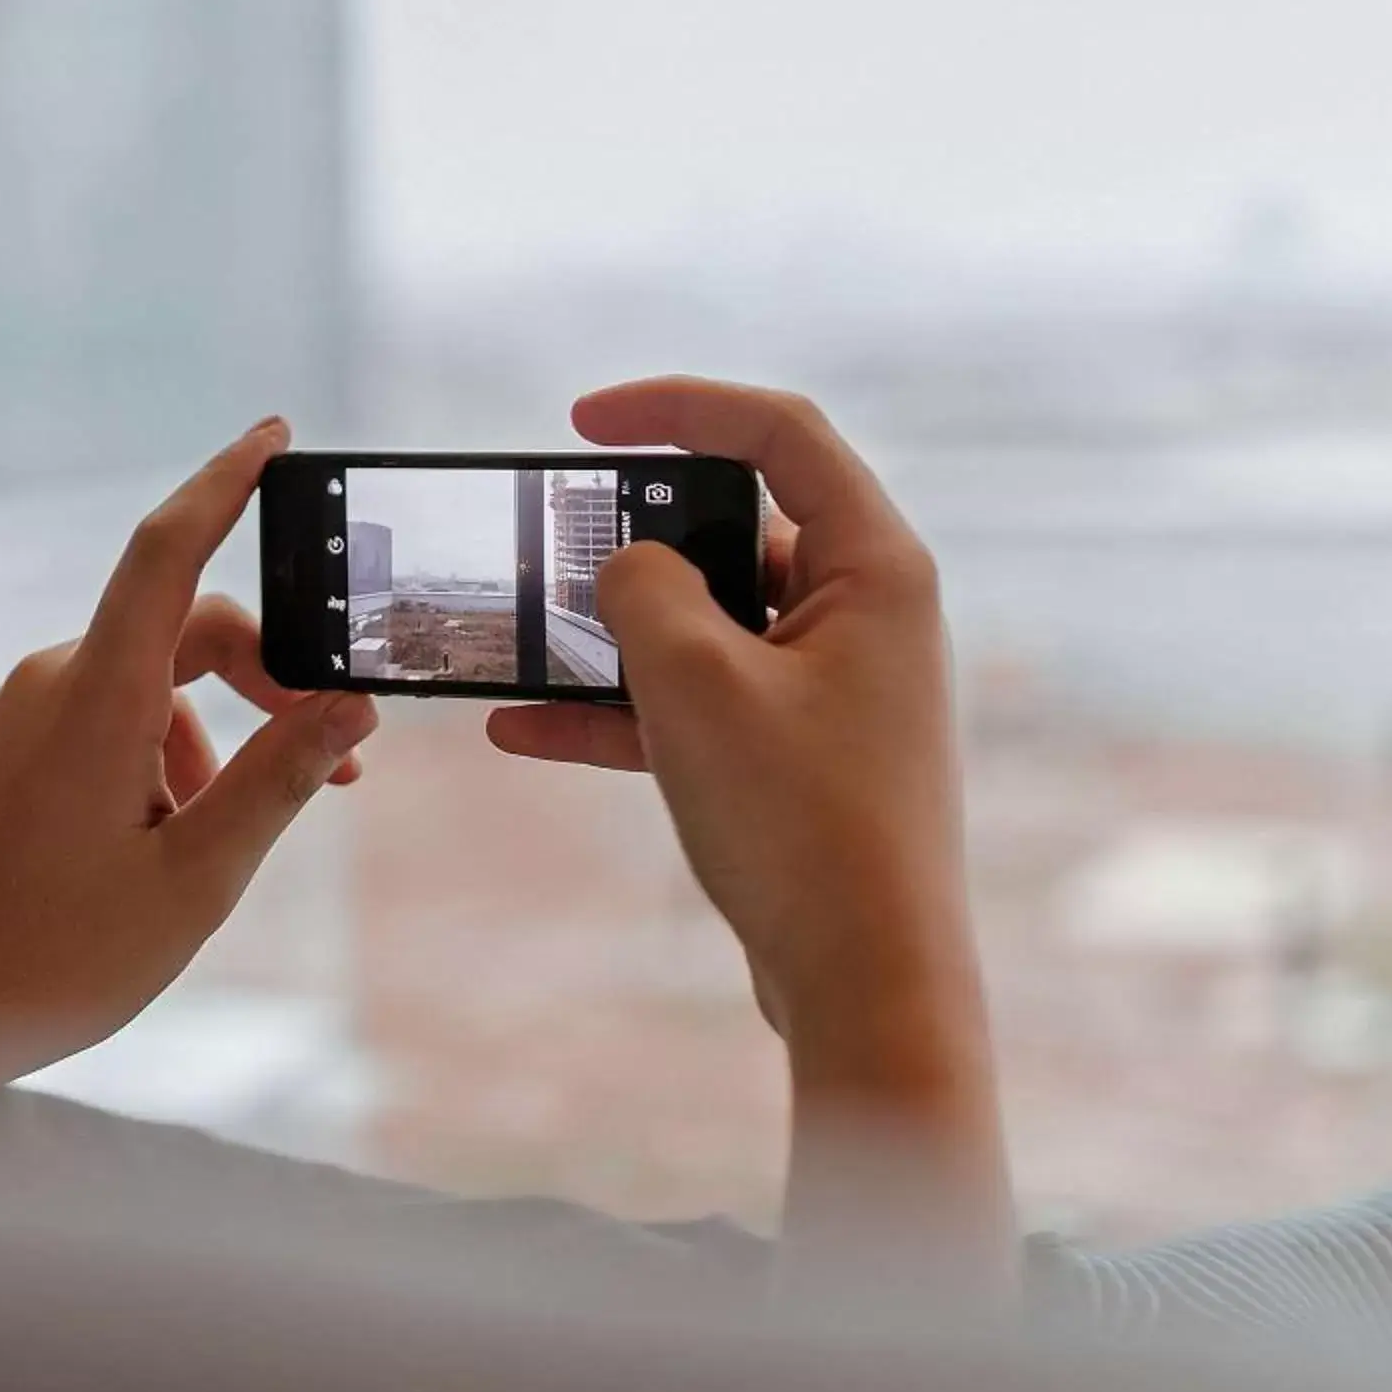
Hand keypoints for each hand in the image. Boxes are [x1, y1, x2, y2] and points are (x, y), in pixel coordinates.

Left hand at [0, 419, 377, 1132]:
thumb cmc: (48, 961)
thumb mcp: (196, 881)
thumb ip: (278, 781)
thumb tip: (349, 706)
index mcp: (93, 700)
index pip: (166, 551)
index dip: (225, 481)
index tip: (275, 434)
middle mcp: (41, 684)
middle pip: (178, 634)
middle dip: (260, 685)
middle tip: (330, 765)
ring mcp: (6, 715)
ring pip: (138, 690)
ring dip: (199, 746)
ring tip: (206, 852)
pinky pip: (90, 721)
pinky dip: (144, 760)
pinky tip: (146, 851)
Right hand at [489, 378, 1007, 1285]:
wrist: (869, 984)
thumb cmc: (804, 824)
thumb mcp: (694, 681)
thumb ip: (642, 589)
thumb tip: (627, 566)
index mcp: (875, 567)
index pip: (778, 433)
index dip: (677, 407)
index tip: (583, 421)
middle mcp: (867, 613)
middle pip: (735, 528)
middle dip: (628, 537)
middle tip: (543, 545)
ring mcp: (833, 688)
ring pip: (705, 622)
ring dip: (609, 631)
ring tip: (515, 638)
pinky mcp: (799, 755)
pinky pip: (699, 702)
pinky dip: (621, 708)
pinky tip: (523, 728)